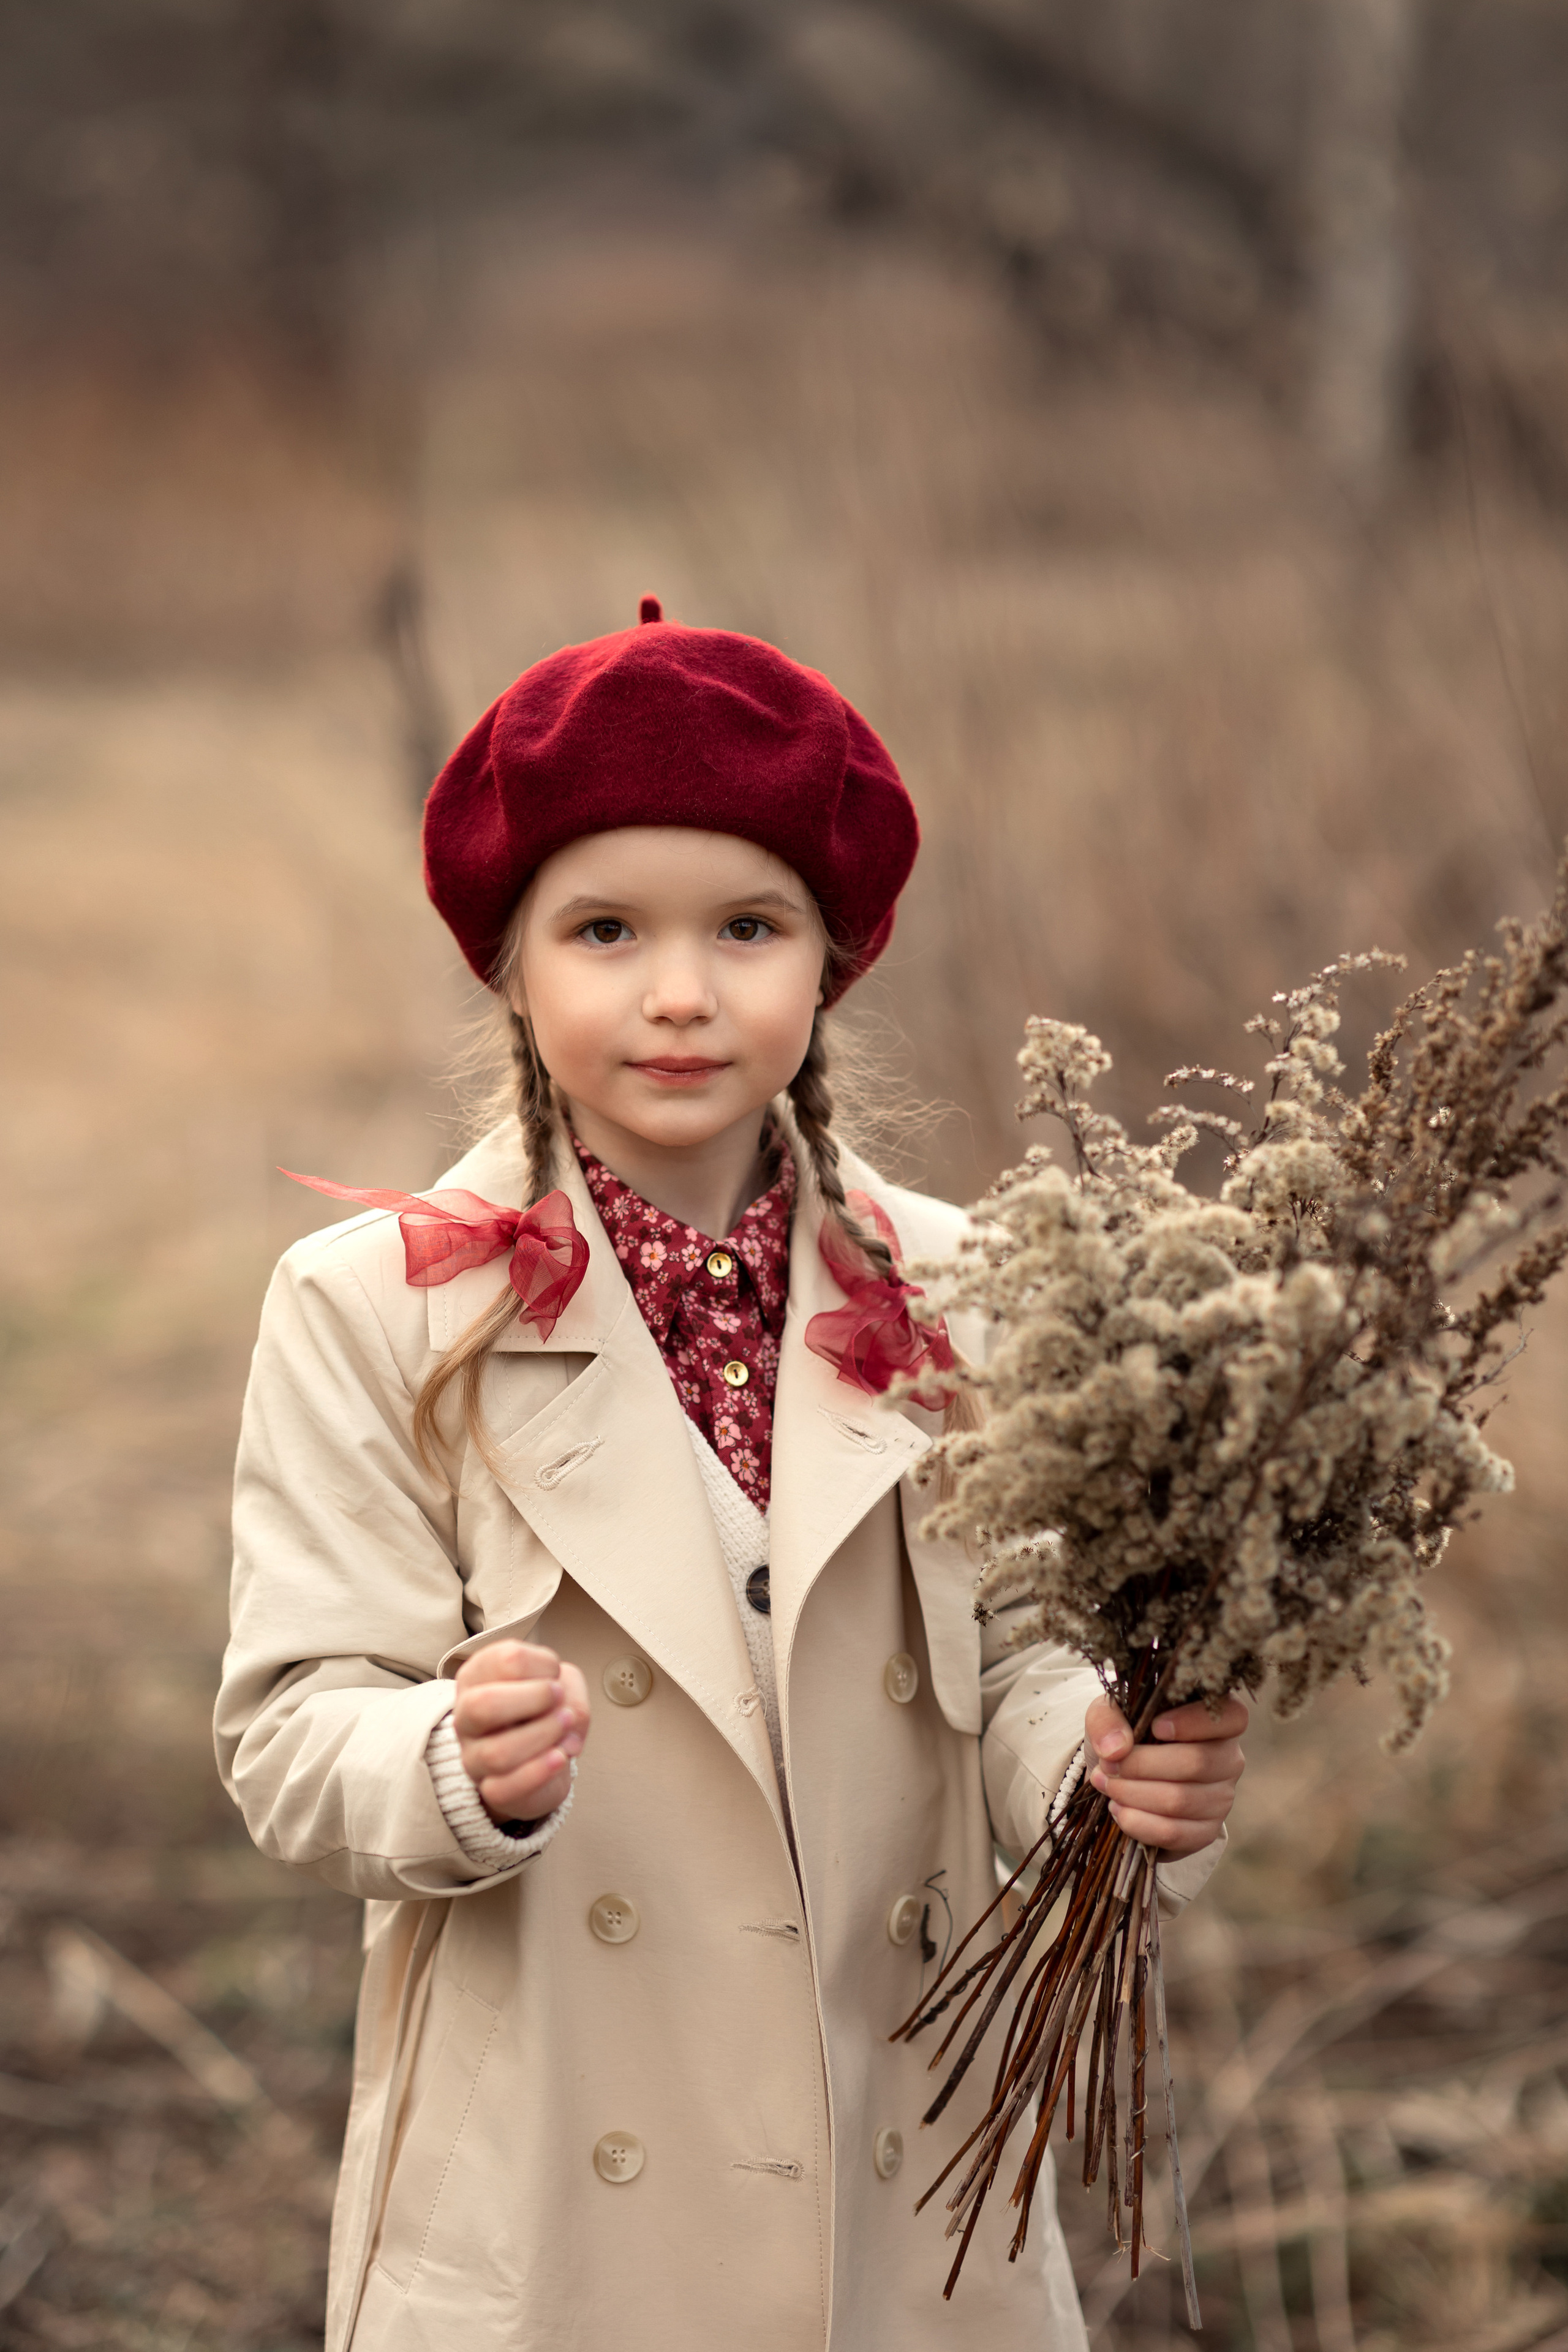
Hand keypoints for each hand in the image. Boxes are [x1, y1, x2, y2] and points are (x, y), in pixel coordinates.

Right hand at [451, 1641, 589, 1826]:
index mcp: (478, 1676)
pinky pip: (505, 1788)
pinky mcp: (489, 1789)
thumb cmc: (545, 1710)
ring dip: (543, 1736)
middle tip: (557, 1698)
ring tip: (565, 1727)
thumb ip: (570, 1689)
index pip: (505, 1660)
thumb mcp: (563, 1684)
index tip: (554, 1675)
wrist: (543, 1755)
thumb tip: (565, 1716)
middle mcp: (467, 1715)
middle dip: (534, 1699)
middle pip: (483, 1705)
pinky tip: (560, 1757)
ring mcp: (474, 1755)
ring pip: (497, 1753)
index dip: (542, 1664)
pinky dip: (540, 1772)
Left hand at [1084, 1693, 1246, 1857]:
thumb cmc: (1127, 1733)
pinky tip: (1118, 1809)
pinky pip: (1174, 1832)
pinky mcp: (1206, 1830)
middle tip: (1108, 1765)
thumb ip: (1108, 1720)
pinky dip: (1139, 1823)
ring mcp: (1222, 1798)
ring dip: (1133, 1794)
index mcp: (1220, 1720)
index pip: (1232, 1717)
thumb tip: (1116, 1749)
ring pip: (1180, 1800)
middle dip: (1141, 1765)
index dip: (1194, 1722)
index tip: (1155, 1727)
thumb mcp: (1110, 1714)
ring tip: (1106, 1784)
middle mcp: (1230, 1758)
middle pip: (1196, 1763)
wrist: (1128, 1775)